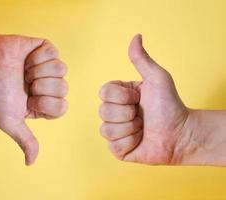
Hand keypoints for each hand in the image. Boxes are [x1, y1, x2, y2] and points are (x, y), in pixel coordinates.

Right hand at [0, 35, 67, 164]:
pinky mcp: (47, 50)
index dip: (44, 103)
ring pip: (61, 70)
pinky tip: (26, 59)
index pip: (62, 107)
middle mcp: (52, 87)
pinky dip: (36, 57)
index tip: (28, 99)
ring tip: (24, 71)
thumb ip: (25, 140)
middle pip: (64, 88)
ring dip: (37, 71)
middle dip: (40, 86)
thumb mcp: (10, 121)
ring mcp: (51, 68)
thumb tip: (31, 162)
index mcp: (47, 104)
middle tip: (24, 83)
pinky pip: (53, 53)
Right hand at [99, 35, 188, 164]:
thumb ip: (142, 59)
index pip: (103, 92)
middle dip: (128, 113)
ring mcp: (114, 131)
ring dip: (130, 129)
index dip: (123, 96)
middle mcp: (114, 112)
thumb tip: (136, 36)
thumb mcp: (157, 78)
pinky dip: (130, 143)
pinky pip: (113, 146)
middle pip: (103, 111)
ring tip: (143, 128)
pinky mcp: (118, 149)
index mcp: (118, 95)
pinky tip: (140, 140)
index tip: (139, 98)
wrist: (181, 133)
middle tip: (143, 115)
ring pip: (107, 129)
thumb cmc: (170, 105)